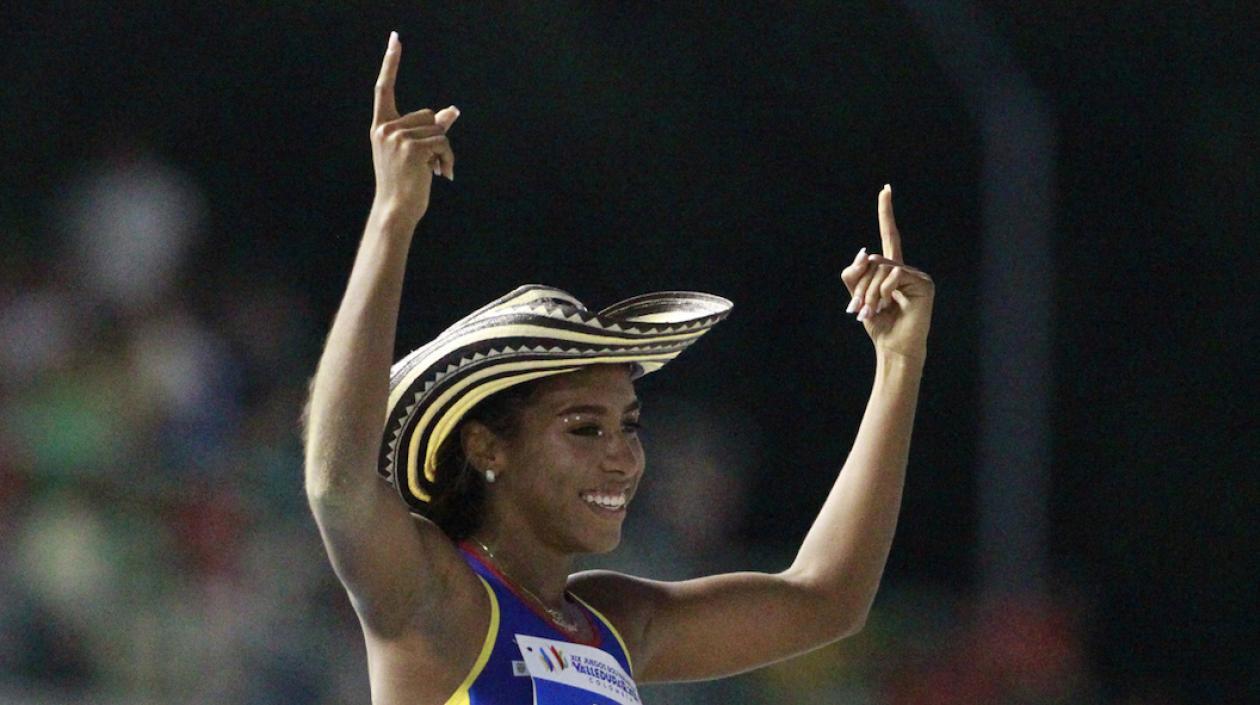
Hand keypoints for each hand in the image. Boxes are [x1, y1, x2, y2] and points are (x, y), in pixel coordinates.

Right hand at [370, 32, 458, 225]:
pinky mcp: (412, 147)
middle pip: (427, 114)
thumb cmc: (406, 184)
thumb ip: (430, 129)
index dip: (391, 62)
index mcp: (381, 126)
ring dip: (445, 151)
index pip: (384, 87)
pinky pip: (443, 141)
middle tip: (431, 163)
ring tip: (436, 171)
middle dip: (437, 136)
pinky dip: (448, 158)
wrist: (396, 210)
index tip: (396, 38)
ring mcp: (397, 136)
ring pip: (438, 129)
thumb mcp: (416, 153)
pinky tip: (442, 174)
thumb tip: (453, 110)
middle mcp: (385, 128)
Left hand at [840, 185, 933, 359]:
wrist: (893, 347)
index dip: (886, 213)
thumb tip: (866, 253)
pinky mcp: (924, 284)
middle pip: (873, 261)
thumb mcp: (857, 296)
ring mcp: (916, 275)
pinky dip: (884, 291)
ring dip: (869, 292)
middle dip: (860, 287)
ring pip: (881, 269)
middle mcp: (905, 268)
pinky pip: (894, 276)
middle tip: (857, 310)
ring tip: (871, 312)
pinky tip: (888, 306)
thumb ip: (855, 273)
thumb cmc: (878, 324)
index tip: (886, 190)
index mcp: (891, 269)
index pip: (889, 236)